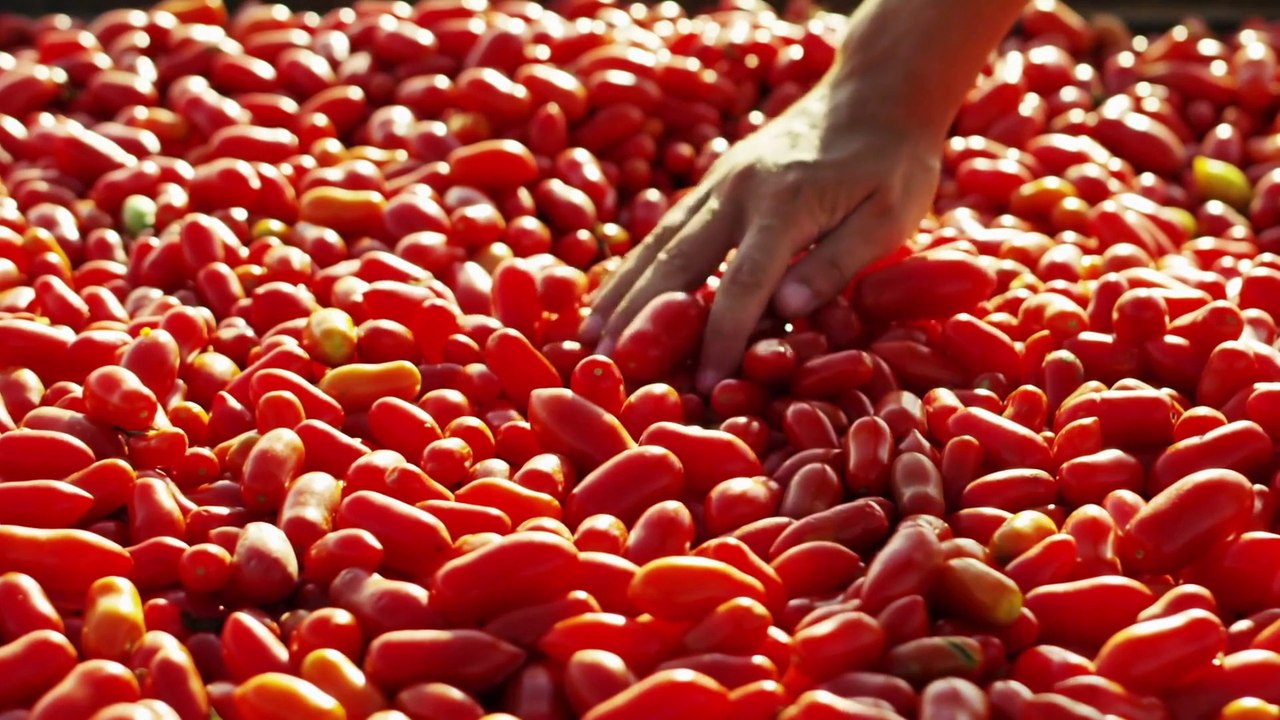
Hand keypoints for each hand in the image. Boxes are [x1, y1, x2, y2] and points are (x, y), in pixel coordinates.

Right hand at [581, 77, 942, 392]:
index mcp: (785, 203)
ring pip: (659, 244)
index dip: (719, 339)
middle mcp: (738, 191)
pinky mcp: (714, 183)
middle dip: (640, 319)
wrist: (875, 90)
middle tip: (606, 366)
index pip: (742, 284)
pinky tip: (611, 295)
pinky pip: (665, 231)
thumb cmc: (895, 161)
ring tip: (588, 337)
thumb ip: (839, 261)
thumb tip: (786, 308)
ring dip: (621, 292)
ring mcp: (719, 184)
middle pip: (677, 263)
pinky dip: (634, 266)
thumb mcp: (891, 214)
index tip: (702, 385)